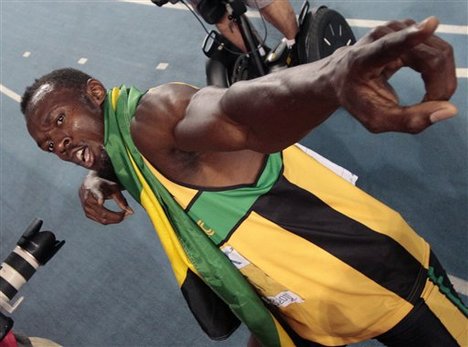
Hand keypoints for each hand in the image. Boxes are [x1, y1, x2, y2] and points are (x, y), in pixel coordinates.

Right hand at [79, 171, 133, 224]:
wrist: (90, 183)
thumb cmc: (104, 185)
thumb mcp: (114, 188)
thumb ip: (121, 200)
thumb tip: (131, 212)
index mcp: (94, 188)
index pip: (96, 193)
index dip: (99, 198)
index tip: (101, 202)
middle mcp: (88, 198)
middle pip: (103, 212)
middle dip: (117, 216)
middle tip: (127, 214)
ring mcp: (86, 207)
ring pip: (102, 219)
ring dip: (115, 219)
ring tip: (124, 215)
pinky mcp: (87, 213)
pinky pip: (100, 220)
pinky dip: (110, 220)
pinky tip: (117, 217)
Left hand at [332, 17, 456, 132]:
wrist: (340, 77)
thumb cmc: (357, 99)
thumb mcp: (377, 120)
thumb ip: (410, 120)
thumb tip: (449, 111)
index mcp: (363, 59)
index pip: (389, 46)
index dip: (411, 37)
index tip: (429, 26)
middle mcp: (381, 38)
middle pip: (430, 57)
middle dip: (440, 86)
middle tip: (433, 107)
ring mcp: (396, 29)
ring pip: (439, 53)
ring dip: (441, 80)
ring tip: (428, 99)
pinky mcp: (408, 29)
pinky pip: (437, 51)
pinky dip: (439, 72)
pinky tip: (430, 85)